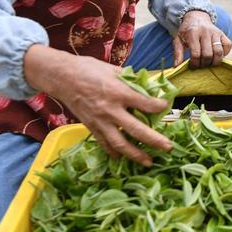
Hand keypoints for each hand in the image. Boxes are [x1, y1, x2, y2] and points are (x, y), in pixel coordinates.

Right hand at [23, 45, 171, 165]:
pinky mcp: (91, 127)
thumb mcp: (113, 69)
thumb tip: (149, 85)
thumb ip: (131, 80)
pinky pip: (104, 143)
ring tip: (148, 162)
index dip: (158, 106)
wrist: (62, 77)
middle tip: (168, 148)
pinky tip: (122, 158)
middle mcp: (110, 109)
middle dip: (154, 140)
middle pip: (136, 130)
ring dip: (136, 154)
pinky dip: (113, 152)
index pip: (145, 103)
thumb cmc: (88, 69)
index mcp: (118, 92)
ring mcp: (100, 121)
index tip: (166, 106)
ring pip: (120, 143)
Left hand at [172, 10, 231, 67]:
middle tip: (200, 65)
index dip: (194, 63)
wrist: (196, 18)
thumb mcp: (178, 40)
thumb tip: (177, 67)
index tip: (192, 65)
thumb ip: (178, 53)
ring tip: (209, 63)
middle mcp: (205, 31)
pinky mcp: (223, 33)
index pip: (196, 53)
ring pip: (219, 52)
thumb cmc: (186, 32)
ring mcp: (215, 32)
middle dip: (204, 64)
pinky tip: (216, 55)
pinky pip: (228, 46)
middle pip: (208, 54)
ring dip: (214, 62)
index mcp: (192, 33)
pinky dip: (224, 53)